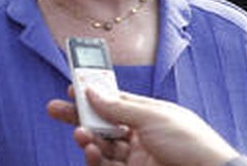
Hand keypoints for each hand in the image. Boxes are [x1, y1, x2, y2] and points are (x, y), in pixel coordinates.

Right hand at [48, 88, 238, 165]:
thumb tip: (91, 90)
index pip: (113, 101)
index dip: (92, 94)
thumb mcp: (153, 117)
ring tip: (79, 134)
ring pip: (101, 146)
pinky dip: (95, 159)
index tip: (71, 88)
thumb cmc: (192, 143)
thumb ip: (118, 107)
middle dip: (77, 116)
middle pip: (101, 123)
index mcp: (148, 115)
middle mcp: (140, 136)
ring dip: (86, 138)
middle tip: (54, 109)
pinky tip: (92, 152)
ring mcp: (136, 158)